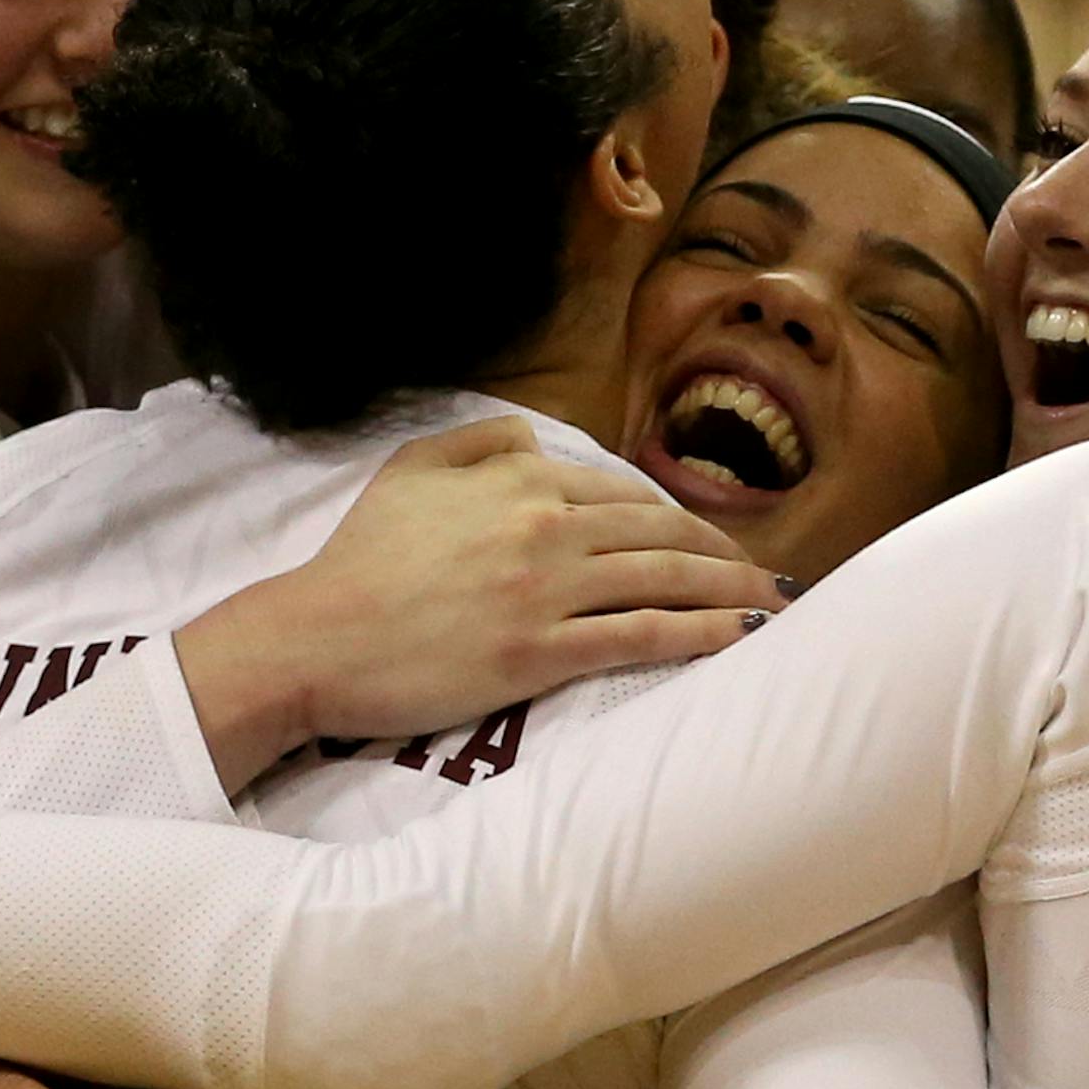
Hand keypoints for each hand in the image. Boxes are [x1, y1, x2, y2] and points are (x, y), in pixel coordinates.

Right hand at [175, 417, 791, 790]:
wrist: (314, 638)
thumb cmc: (360, 560)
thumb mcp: (410, 470)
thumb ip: (482, 440)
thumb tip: (539, 437)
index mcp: (519, 479)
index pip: (626, 493)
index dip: (681, 516)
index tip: (715, 538)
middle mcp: (544, 525)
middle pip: (661, 532)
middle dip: (725, 553)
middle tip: (766, 574)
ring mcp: (546, 590)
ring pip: (664, 579)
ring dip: (731, 590)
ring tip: (773, 603)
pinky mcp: (541, 651)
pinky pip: (640, 635)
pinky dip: (698, 633)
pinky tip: (738, 636)